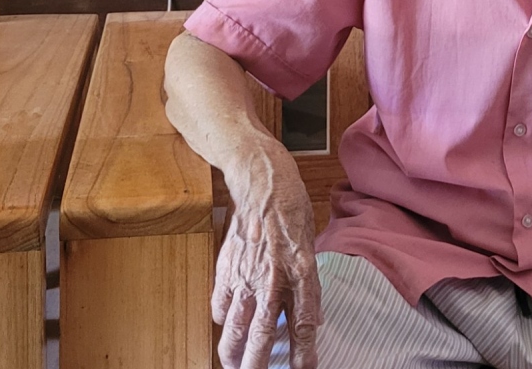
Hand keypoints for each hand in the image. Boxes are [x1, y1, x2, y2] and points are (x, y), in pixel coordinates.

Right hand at [213, 142, 322, 368]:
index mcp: (301, 268)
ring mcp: (246, 273)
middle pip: (263, 332)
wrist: (262, 181)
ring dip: (235, 351)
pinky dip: (222, 320)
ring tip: (235, 367)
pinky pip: (221, 303)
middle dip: (260, 363)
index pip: (303, 320)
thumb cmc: (291, 209)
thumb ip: (307, 281)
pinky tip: (226, 328)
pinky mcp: (226, 267)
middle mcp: (273, 275)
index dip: (304, 350)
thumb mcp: (310, 243)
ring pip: (236, 325)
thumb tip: (309, 315)